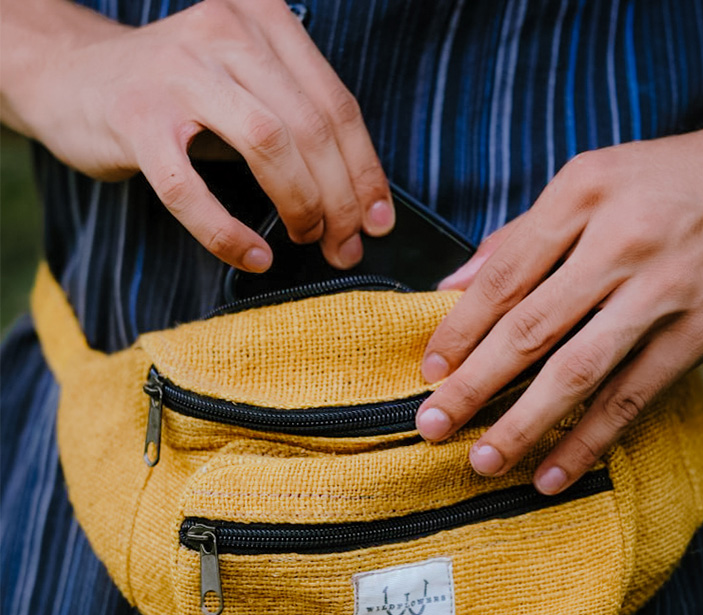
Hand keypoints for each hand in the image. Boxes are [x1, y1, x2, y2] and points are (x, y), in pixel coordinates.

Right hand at [0, 0, 392, 269]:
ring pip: (267, 145)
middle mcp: (227, 32)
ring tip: (308, 241)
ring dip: (300, 207)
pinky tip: (253, 257)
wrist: (77, 78)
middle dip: (340, 200)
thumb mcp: (245, 88)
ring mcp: (180, 72)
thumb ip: (297, 125)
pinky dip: (227, 232)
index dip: (366, 172)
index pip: (337, 104)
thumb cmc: (177, 96)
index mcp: (265, 21)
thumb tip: (357, 204)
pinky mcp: (138, 117)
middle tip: (345, 245)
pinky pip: (190, 187)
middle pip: (311, 128)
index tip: (379, 222)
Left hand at [416, 111, 702, 493]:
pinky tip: (555, 473)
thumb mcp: (592, 181)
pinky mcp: (698, 332)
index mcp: (583, 193)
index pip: (504, 274)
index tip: (429, 371)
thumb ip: (521, 235)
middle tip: (433, 425)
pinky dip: (589, 439)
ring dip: (524, 423)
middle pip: (531, 327)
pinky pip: (632, 397)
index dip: (459, 329)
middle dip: (474, 384)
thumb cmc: (667, 182)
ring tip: (484, 461)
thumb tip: (452, 287)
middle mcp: (621, 240)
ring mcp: (662, 290)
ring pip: (578, 371)